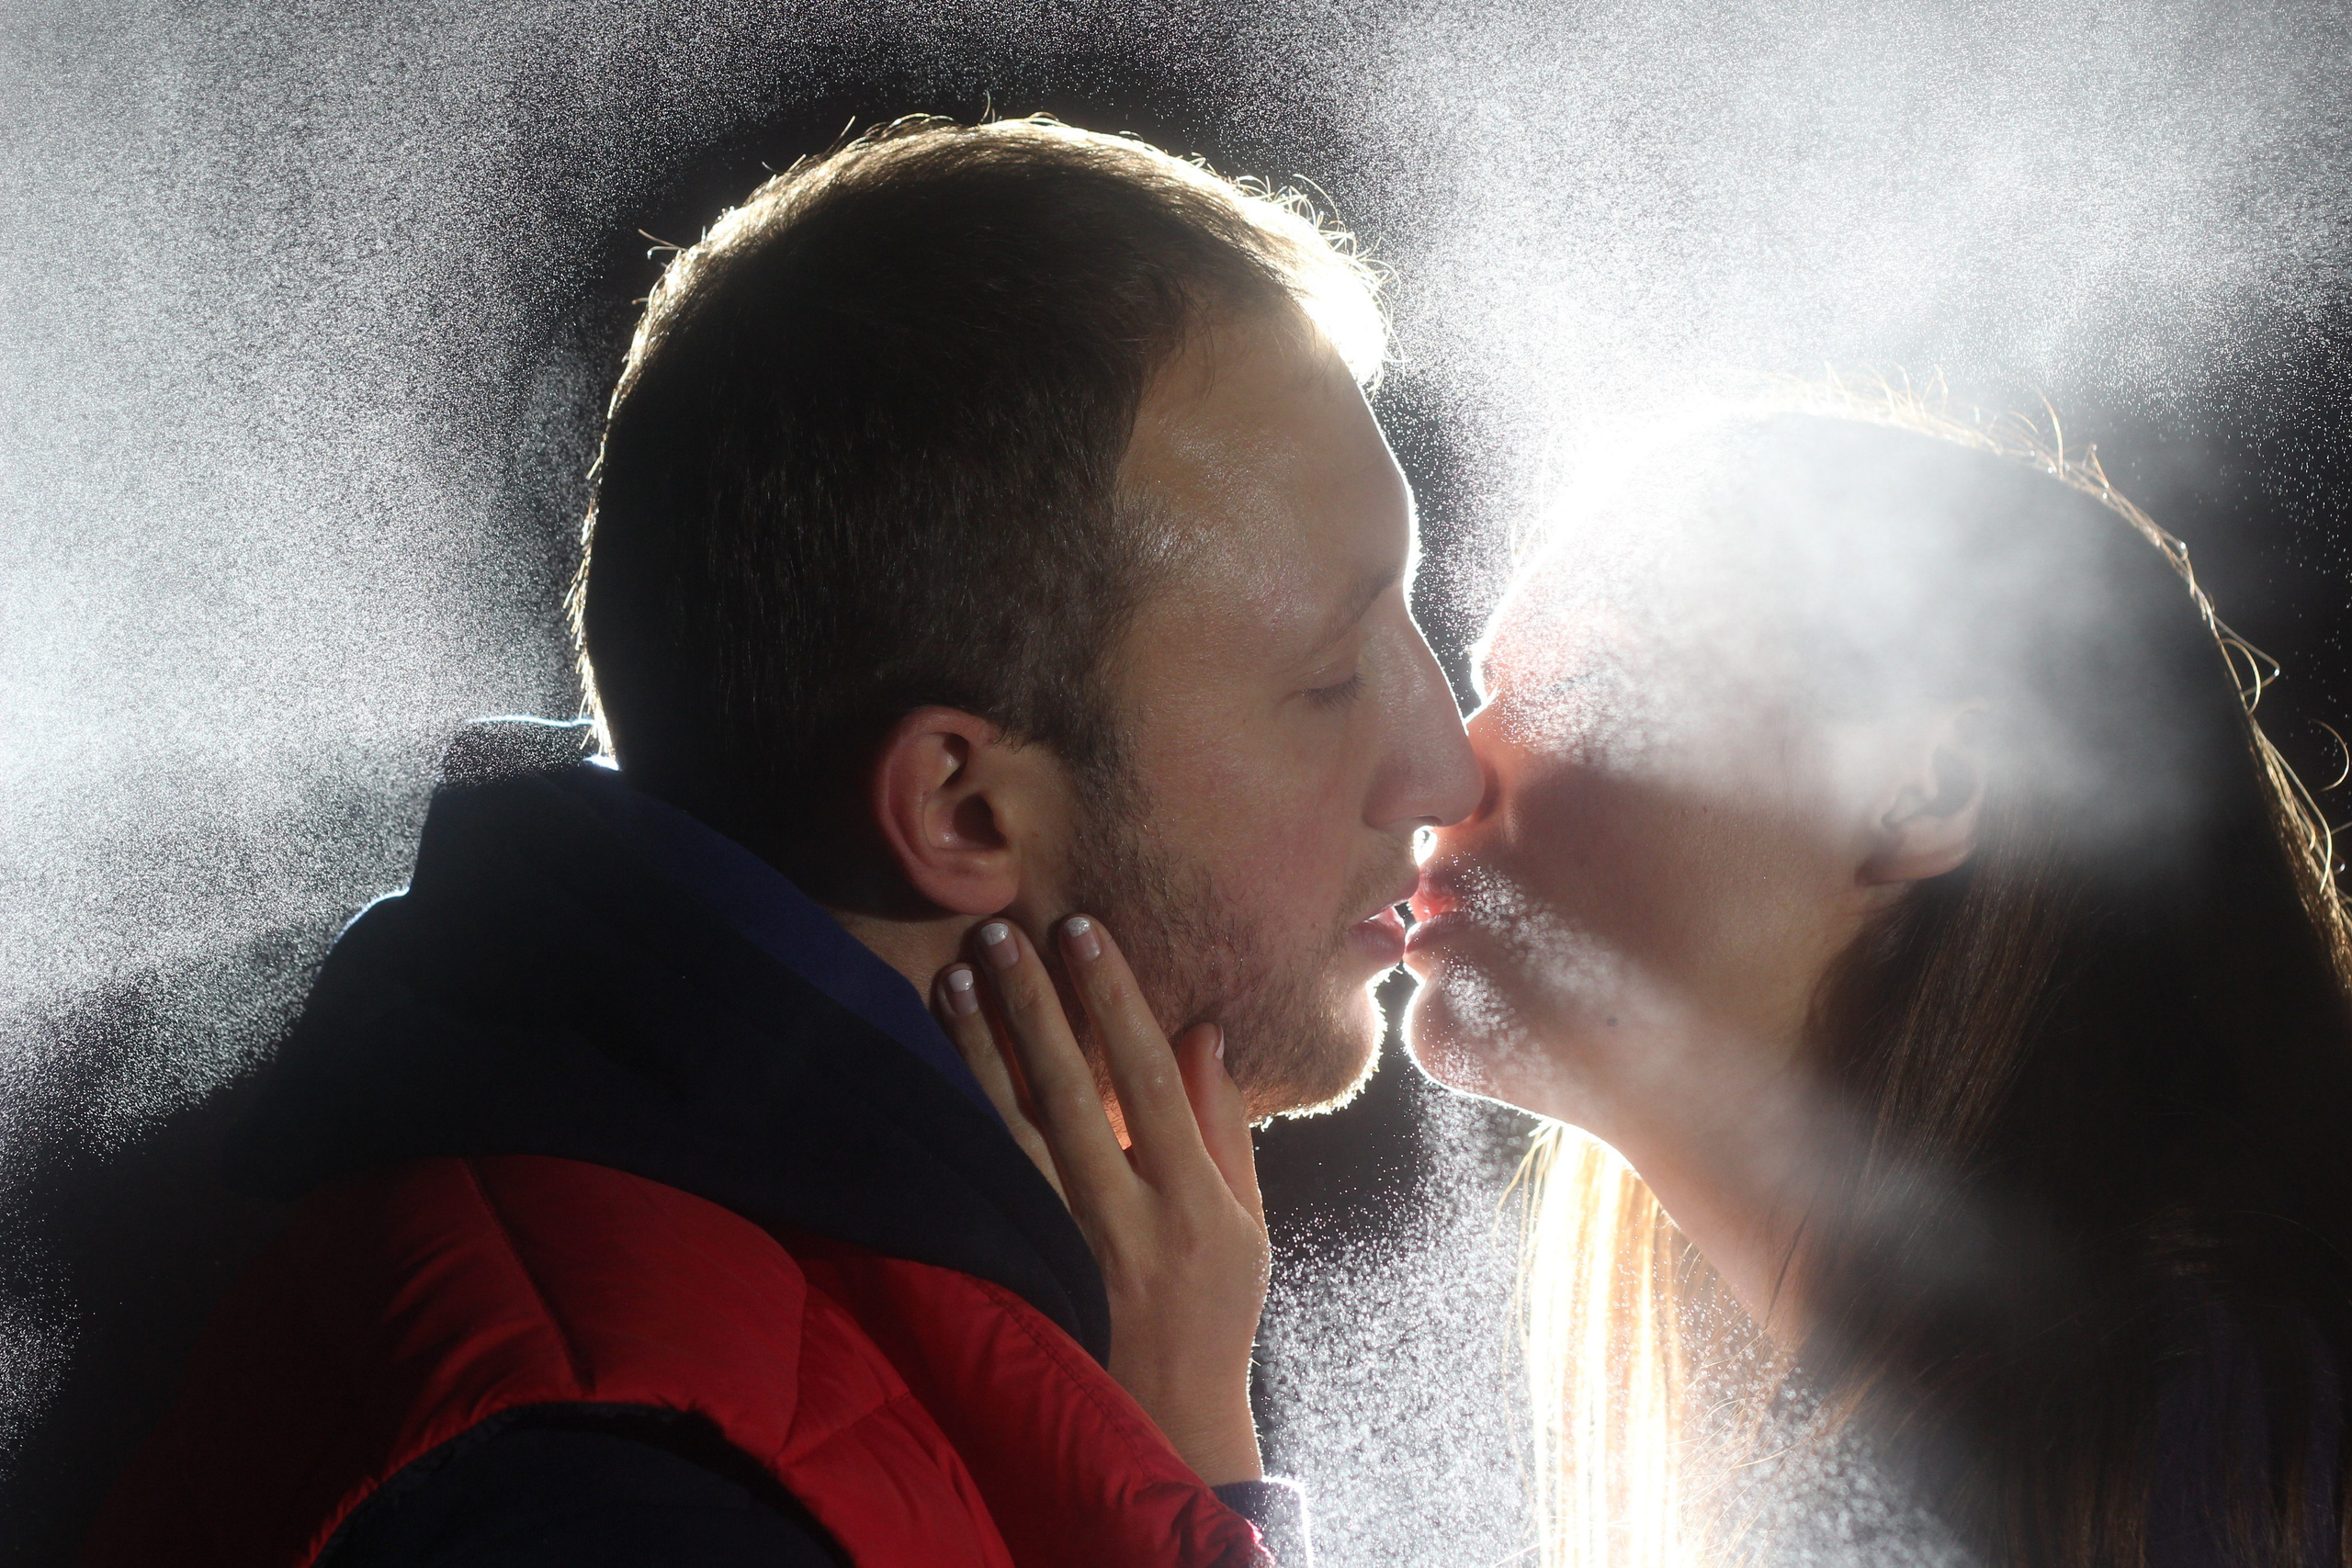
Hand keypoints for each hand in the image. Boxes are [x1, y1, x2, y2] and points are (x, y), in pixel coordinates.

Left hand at [933, 913, 1270, 1486]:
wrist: (1162, 1425)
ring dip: (980, 1049)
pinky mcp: (1018, 1271)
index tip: (1086, 932)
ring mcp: (1062, 1249)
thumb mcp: (1245, 1225)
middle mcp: (1124, 1223)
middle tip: (1005, 932)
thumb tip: (1202, 1031)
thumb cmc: (1212, 1315)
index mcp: (1192, 1204)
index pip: (1149, 1079)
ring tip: (957, 975)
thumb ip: (1221, 1127)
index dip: (1115, 1001)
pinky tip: (933, 1061)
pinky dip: (959, 1114)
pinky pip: (982, 1178)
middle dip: (1036, 1005)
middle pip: (1070, 1093)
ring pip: (1010, 1130)